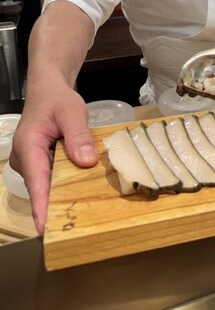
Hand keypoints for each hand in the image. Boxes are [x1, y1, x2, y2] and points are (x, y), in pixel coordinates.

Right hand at [10, 82, 96, 235]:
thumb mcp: (72, 111)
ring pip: (46, 184)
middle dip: (56, 205)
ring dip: (61, 194)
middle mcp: (23, 158)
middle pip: (41, 187)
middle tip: (76, 224)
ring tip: (82, 210)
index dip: (41, 205)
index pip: (36, 180)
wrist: (48, 90)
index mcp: (28, 145)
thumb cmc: (57, 99)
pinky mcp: (37, 164)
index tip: (45, 228)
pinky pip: (49, 178)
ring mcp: (29, 163)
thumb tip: (86, 161)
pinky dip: (62, 183)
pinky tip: (78, 190)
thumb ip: (79, 135)